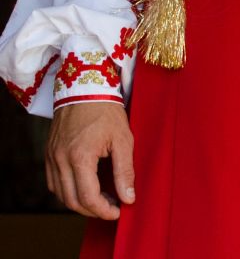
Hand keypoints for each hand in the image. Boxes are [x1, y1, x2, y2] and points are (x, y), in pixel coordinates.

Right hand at [45, 100, 134, 218]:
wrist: (85, 89)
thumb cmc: (107, 111)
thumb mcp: (124, 139)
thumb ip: (126, 170)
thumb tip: (129, 198)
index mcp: (80, 157)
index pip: (88, 197)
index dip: (103, 210)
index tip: (119, 211)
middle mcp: (60, 160)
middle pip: (71, 200)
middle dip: (93, 210)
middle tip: (113, 207)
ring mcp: (51, 158)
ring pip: (61, 194)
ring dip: (80, 202)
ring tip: (103, 198)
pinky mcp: (48, 154)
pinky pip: (54, 183)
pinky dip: (68, 191)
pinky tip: (85, 187)